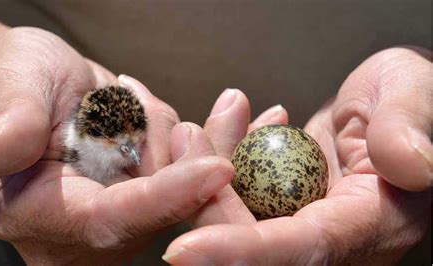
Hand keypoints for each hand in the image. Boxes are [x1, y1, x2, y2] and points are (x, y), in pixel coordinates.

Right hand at [0, 27, 232, 263]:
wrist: (43, 87)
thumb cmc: (23, 81)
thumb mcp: (12, 84)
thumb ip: (12, 119)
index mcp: (36, 212)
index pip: (108, 218)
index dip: (163, 197)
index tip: (217, 169)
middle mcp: (82, 231)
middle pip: (162, 210)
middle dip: (187, 155)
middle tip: (218, 104)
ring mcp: (121, 220)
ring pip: (186, 190)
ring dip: (191, 136)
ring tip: (130, 96)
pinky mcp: (149, 203)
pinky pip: (198, 180)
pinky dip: (217, 145)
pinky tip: (237, 116)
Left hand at [164, 47, 431, 264]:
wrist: (392, 102)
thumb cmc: (411, 93)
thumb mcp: (415, 94)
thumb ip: (408, 128)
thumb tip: (410, 166)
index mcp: (373, 221)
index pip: (303, 248)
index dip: (244, 253)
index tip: (183, 252)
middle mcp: (335, 233)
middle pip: (257, 241)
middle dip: (208, 201)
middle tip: (187, 139)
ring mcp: (305, 218)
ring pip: (241, 217)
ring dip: (209, 172)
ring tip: (196, 127)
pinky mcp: (285, 201)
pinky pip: (241, 193)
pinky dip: (225, 159)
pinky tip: (227, 122)